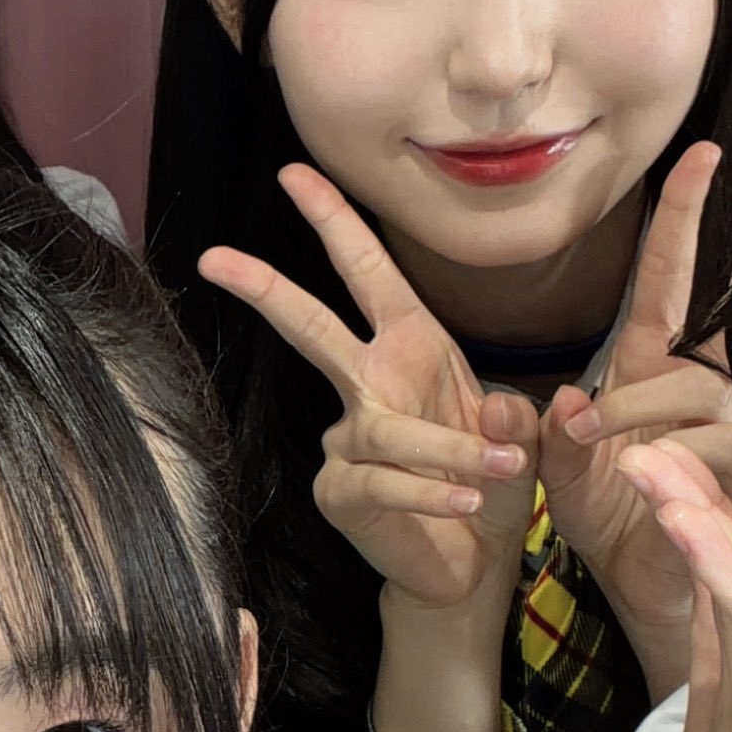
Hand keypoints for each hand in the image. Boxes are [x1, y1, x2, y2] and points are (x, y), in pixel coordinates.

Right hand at [200, 164, 536, 610]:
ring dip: (447, 448)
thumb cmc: (487, 481)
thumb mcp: (516, 437)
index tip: (294, 172)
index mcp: (409, 346)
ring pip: (383, 428)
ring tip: (501, 470)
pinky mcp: (341, 491)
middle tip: (214, 258)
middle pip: (311, 327)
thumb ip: (512, 419)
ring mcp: (346, 439)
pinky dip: (432, 491)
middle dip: (266, 289)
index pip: (366, 271)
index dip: (333, 220)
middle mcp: (367, 383)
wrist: (473, 559)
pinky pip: (382, 481)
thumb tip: (496, 415)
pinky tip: (467, 503)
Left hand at [540, 144, 731, 693]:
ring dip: (633, 419)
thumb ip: (554, 428)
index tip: (708, 154)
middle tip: (586, 421)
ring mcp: (729, 422)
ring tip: (590, 454)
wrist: (642, 584)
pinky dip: (658, 462)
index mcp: (653, 362)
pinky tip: (635, 484)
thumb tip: (571, 396)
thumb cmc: (608, 515)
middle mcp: (701, 382)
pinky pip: (706, 445)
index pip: (674, 277)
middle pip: (692, 332)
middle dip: (638, 374)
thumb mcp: (560, 466)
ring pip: (690, 393)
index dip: (689, 216)